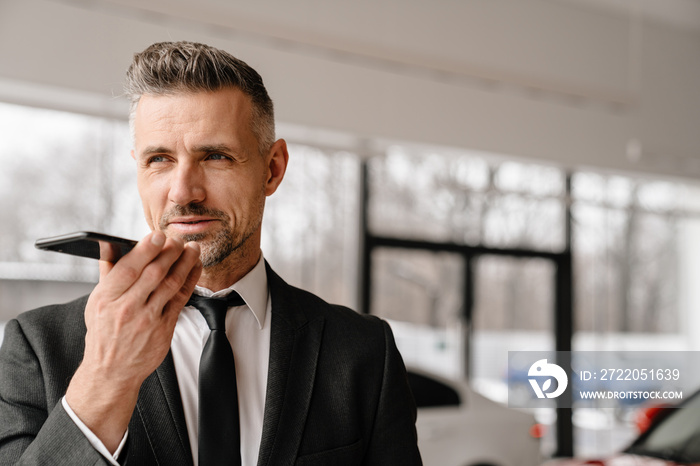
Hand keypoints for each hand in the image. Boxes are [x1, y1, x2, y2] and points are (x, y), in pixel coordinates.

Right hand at [65, 231, 201, 452]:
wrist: (111, 371)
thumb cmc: (103, 334)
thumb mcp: (96, 303)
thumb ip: (107, 273)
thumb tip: (111, 245)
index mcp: (106, 298)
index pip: (129, 268)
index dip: (146, 249)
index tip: (158, 235)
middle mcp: (127, 308)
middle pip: (154, 273)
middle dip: (170, 252)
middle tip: (178, 239)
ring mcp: (147, 320)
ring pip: (171, 284)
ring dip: (185, 263)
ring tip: (192, 249)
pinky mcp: (164, 328)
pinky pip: (181, 299)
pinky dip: (190, 280)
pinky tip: (194, 268)